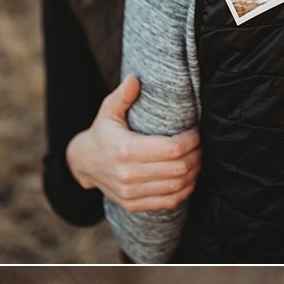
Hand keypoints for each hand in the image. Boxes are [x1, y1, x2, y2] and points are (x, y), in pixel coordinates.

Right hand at [65, 75, 199, 210]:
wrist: (83, 164)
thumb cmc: (102, 134)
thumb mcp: (107, 112)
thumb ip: (122, 96)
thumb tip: (135, 79)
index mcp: (126, 149)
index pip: (172, 148)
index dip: (191, 140)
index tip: (195, 132)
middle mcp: (129, 174)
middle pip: (179, 168)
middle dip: (196, 156)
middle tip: (200, 146)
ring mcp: (131, 192)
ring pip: (178, 186)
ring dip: (194, 173)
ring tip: (197, 160)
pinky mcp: (134, 204)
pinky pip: (170, 201)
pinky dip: (185, 190)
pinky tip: (189, 178)